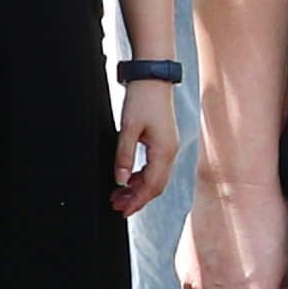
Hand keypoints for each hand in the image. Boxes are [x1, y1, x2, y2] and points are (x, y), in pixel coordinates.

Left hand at [108, 85, 177, 215]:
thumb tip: (121, 180)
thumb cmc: (143, 98)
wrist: (153, 77)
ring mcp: (169, 147)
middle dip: (137, 198)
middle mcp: (170, 151)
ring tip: (119, 194)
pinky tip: (129, 178)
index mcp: (164, 151)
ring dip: (138, 188)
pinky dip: (142, 177)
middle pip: (156, 186)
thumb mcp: (128, 128)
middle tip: (117, 206)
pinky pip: (156, 167)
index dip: (137, 201)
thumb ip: (124, 156)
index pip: (152, 186)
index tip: (123, 211)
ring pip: (156, 178)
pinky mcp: (164, 141)